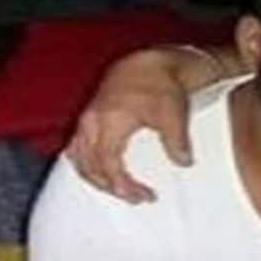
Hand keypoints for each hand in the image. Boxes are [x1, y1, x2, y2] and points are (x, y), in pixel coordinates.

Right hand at [65, 48, 193, 203]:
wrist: (149, 64)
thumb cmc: (160, 85)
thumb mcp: (174, 114)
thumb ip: (178, 142)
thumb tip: (184, 162)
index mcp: (109, 122)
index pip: (108, 165)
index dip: (124, 186)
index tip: (144, 196)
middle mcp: (91, 122)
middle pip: (89, 167)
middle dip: (111, 187)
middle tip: (137, 197)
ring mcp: (87, 120)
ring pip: (78, 159)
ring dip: (97, 178)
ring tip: (121, 188)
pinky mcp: (88, 118)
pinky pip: (77, 148)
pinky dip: (87, 164)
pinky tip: (104, 172)